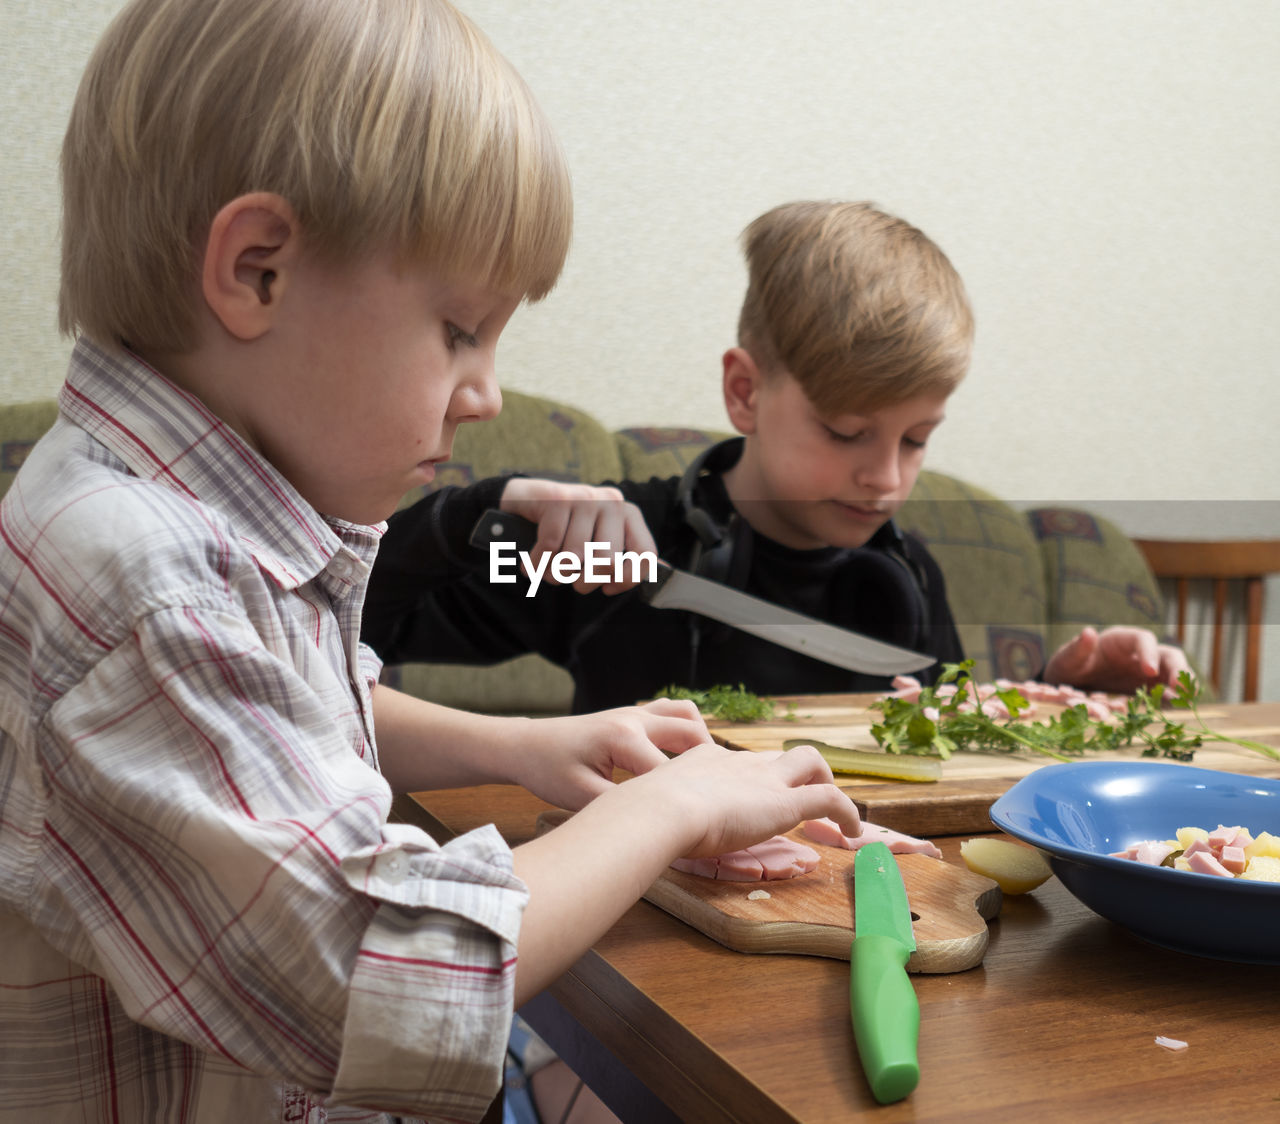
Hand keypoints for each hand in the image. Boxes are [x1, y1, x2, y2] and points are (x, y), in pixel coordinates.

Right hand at [499, 478, 656, 593]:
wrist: (525, 498)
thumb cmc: (567, 527)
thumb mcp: (599, 537)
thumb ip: (627, 554)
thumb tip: (661, 570)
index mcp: (627, 514)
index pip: (645, 554)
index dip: (628, 579)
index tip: (608, 588)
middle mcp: (611, 503)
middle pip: (607, 563)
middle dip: (584, 583)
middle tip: (570, 580)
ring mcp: (585, 498)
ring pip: (574, 558)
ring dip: (555, 574)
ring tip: (548, 569)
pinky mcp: (558, 499)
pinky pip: (549, 547)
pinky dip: (536, 564)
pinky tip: (531, 565)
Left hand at [512, 698, 711, 809]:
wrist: (526, 745)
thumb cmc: (548, 770)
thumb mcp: (582, 797)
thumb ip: (621, 807)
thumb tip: (656, 826)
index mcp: (624, 739)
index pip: (672, 775)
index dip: (687, 803)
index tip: (704, 826)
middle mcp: (636, 719)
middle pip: (693, 737)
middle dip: (707, 769)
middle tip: (712, 800)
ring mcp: (635, 712)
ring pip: (688, 716)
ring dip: (700, 742)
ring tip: (699, 777)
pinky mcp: (633, 713)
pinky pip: (672, 711)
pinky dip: (686, 729)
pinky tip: (680, 758)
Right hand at [627, 741, 862, 858]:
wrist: (659, 810)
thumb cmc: (643, 814)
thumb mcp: (647, 806)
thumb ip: (651, 813)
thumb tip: (633, 829)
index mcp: (705, 760)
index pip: (737, 762)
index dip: (750, 779)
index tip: (749, 798)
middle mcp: (738, 762)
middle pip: (778, 755)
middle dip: (796, 772)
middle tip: (801, 798)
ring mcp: (764, 779)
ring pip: (811, 761)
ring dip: (826, 781)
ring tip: (834, 813)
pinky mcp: (785, 802)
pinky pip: (830, 798)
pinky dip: (847, 813)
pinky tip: (852, 832)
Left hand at [1044, 625, 1191, 693]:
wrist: (1068, 688)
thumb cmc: (1068, 668)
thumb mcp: (1066, 660)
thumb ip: (1076, 650)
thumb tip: (1089, 633)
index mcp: (1120, 641)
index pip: (1143, 639)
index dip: (1149, 653)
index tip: (1150, 670)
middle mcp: (1138, 655)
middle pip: (1168, 656)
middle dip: (1178, 670)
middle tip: (1181, 689)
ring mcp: (1147, 674)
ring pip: (1173, 676)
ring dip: (1183, 688)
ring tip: (1188, 703)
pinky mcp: (1148, 691)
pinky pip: (1166, 696)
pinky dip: (1173, 704)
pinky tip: (1178, 714)